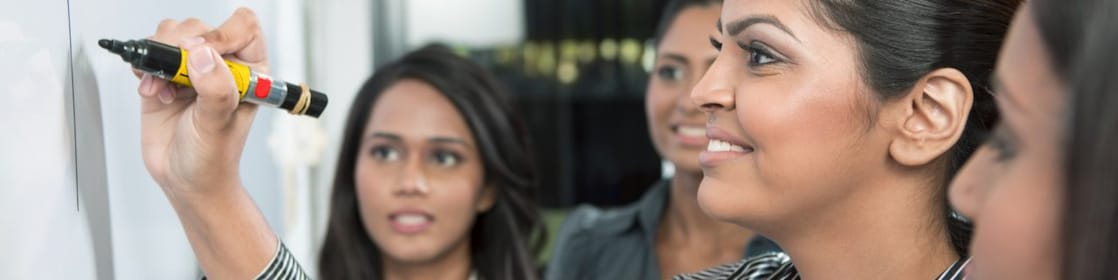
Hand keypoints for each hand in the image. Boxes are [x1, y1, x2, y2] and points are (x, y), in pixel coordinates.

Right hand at [137, 8, 267, 195]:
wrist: (185, 179)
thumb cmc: (213, 157)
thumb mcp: (219, 124)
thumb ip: (216, 88)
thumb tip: (202, 53)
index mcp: (249, 71)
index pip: (243, 27)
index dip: (221, 34)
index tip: (202, 53)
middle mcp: (222, 65)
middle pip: (200, 27)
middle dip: (181, 46)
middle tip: (177, 75)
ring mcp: (191, 69)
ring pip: (172, 34)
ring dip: (161, 57)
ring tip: (165, 88)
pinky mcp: (164, 76)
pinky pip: (150, 53)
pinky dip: (145, 67)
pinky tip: (153, 92)